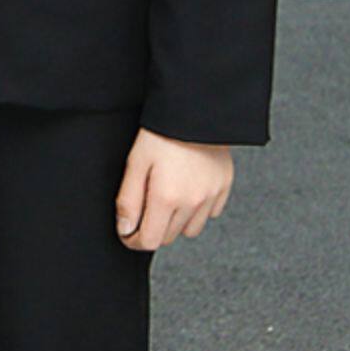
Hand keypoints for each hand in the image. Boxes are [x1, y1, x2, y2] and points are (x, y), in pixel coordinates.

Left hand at [115, 130, 232, 250]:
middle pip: (168, 237)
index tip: (127, 231)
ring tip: (167, 197)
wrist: (195, 109)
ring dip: (176, 222)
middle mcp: (192, 202)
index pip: (149, 241)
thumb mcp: (135, 163)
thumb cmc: (161, 133)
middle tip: (145, 206)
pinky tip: (187, 189)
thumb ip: (128, 200)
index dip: (134, 240)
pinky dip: (197, 209)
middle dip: (153, 228)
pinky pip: (209, 213)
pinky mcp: (224, 186)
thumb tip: (125, 229)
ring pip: (190, 230)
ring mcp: (211, 196)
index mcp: (166, 198)